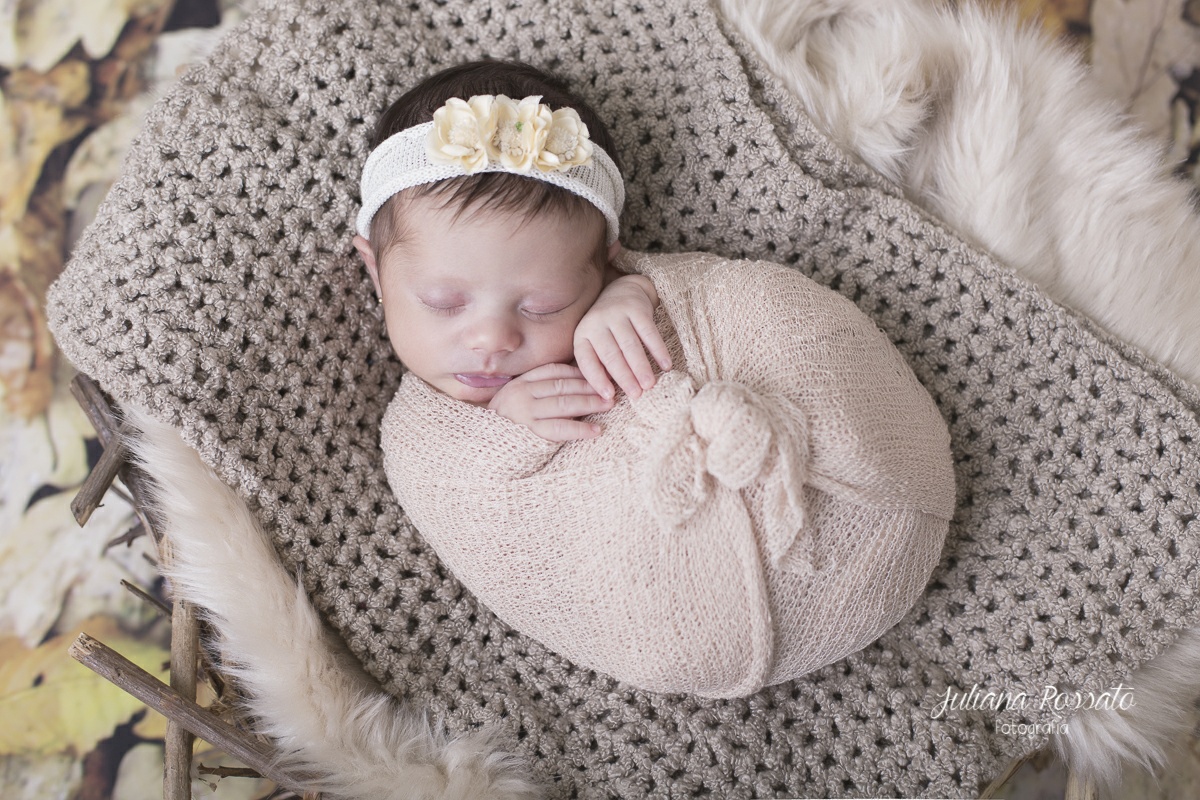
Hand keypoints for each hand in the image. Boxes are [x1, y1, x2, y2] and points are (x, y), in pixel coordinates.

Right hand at [487, 362, 614, 440]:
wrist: (480, 442)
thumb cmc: (504, 419)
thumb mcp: (516, 396)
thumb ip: (538, 387)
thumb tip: (574, 382)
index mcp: (522, 382)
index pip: (555, 371)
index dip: (578, 373)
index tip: (596, 375)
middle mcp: (523, 394)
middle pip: (563, 386)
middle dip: (589, 387)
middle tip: (610, 389)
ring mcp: (526, 413)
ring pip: (564, 404)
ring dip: (589, 403)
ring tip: (608, 405)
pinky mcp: (530, 433)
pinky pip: (559, 429)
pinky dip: (580, 429)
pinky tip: (595, 430)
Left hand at [574, 274, 671, 399]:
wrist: (622, 291)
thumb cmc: (608, 329)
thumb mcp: (595, 343)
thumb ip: (599, 365)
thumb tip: (610, 396)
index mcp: (582, 336)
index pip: (587, 361)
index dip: (597, 379)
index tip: (609, 397)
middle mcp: (596, 323)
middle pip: (611, 355)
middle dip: (624, 377)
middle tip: (636, 395)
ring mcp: (617, 314)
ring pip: (630, 345)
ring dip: (641, 367)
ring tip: (649, 385)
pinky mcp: (637, 308)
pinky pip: (649, 333)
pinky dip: (658, 350)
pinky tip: (665, 365)